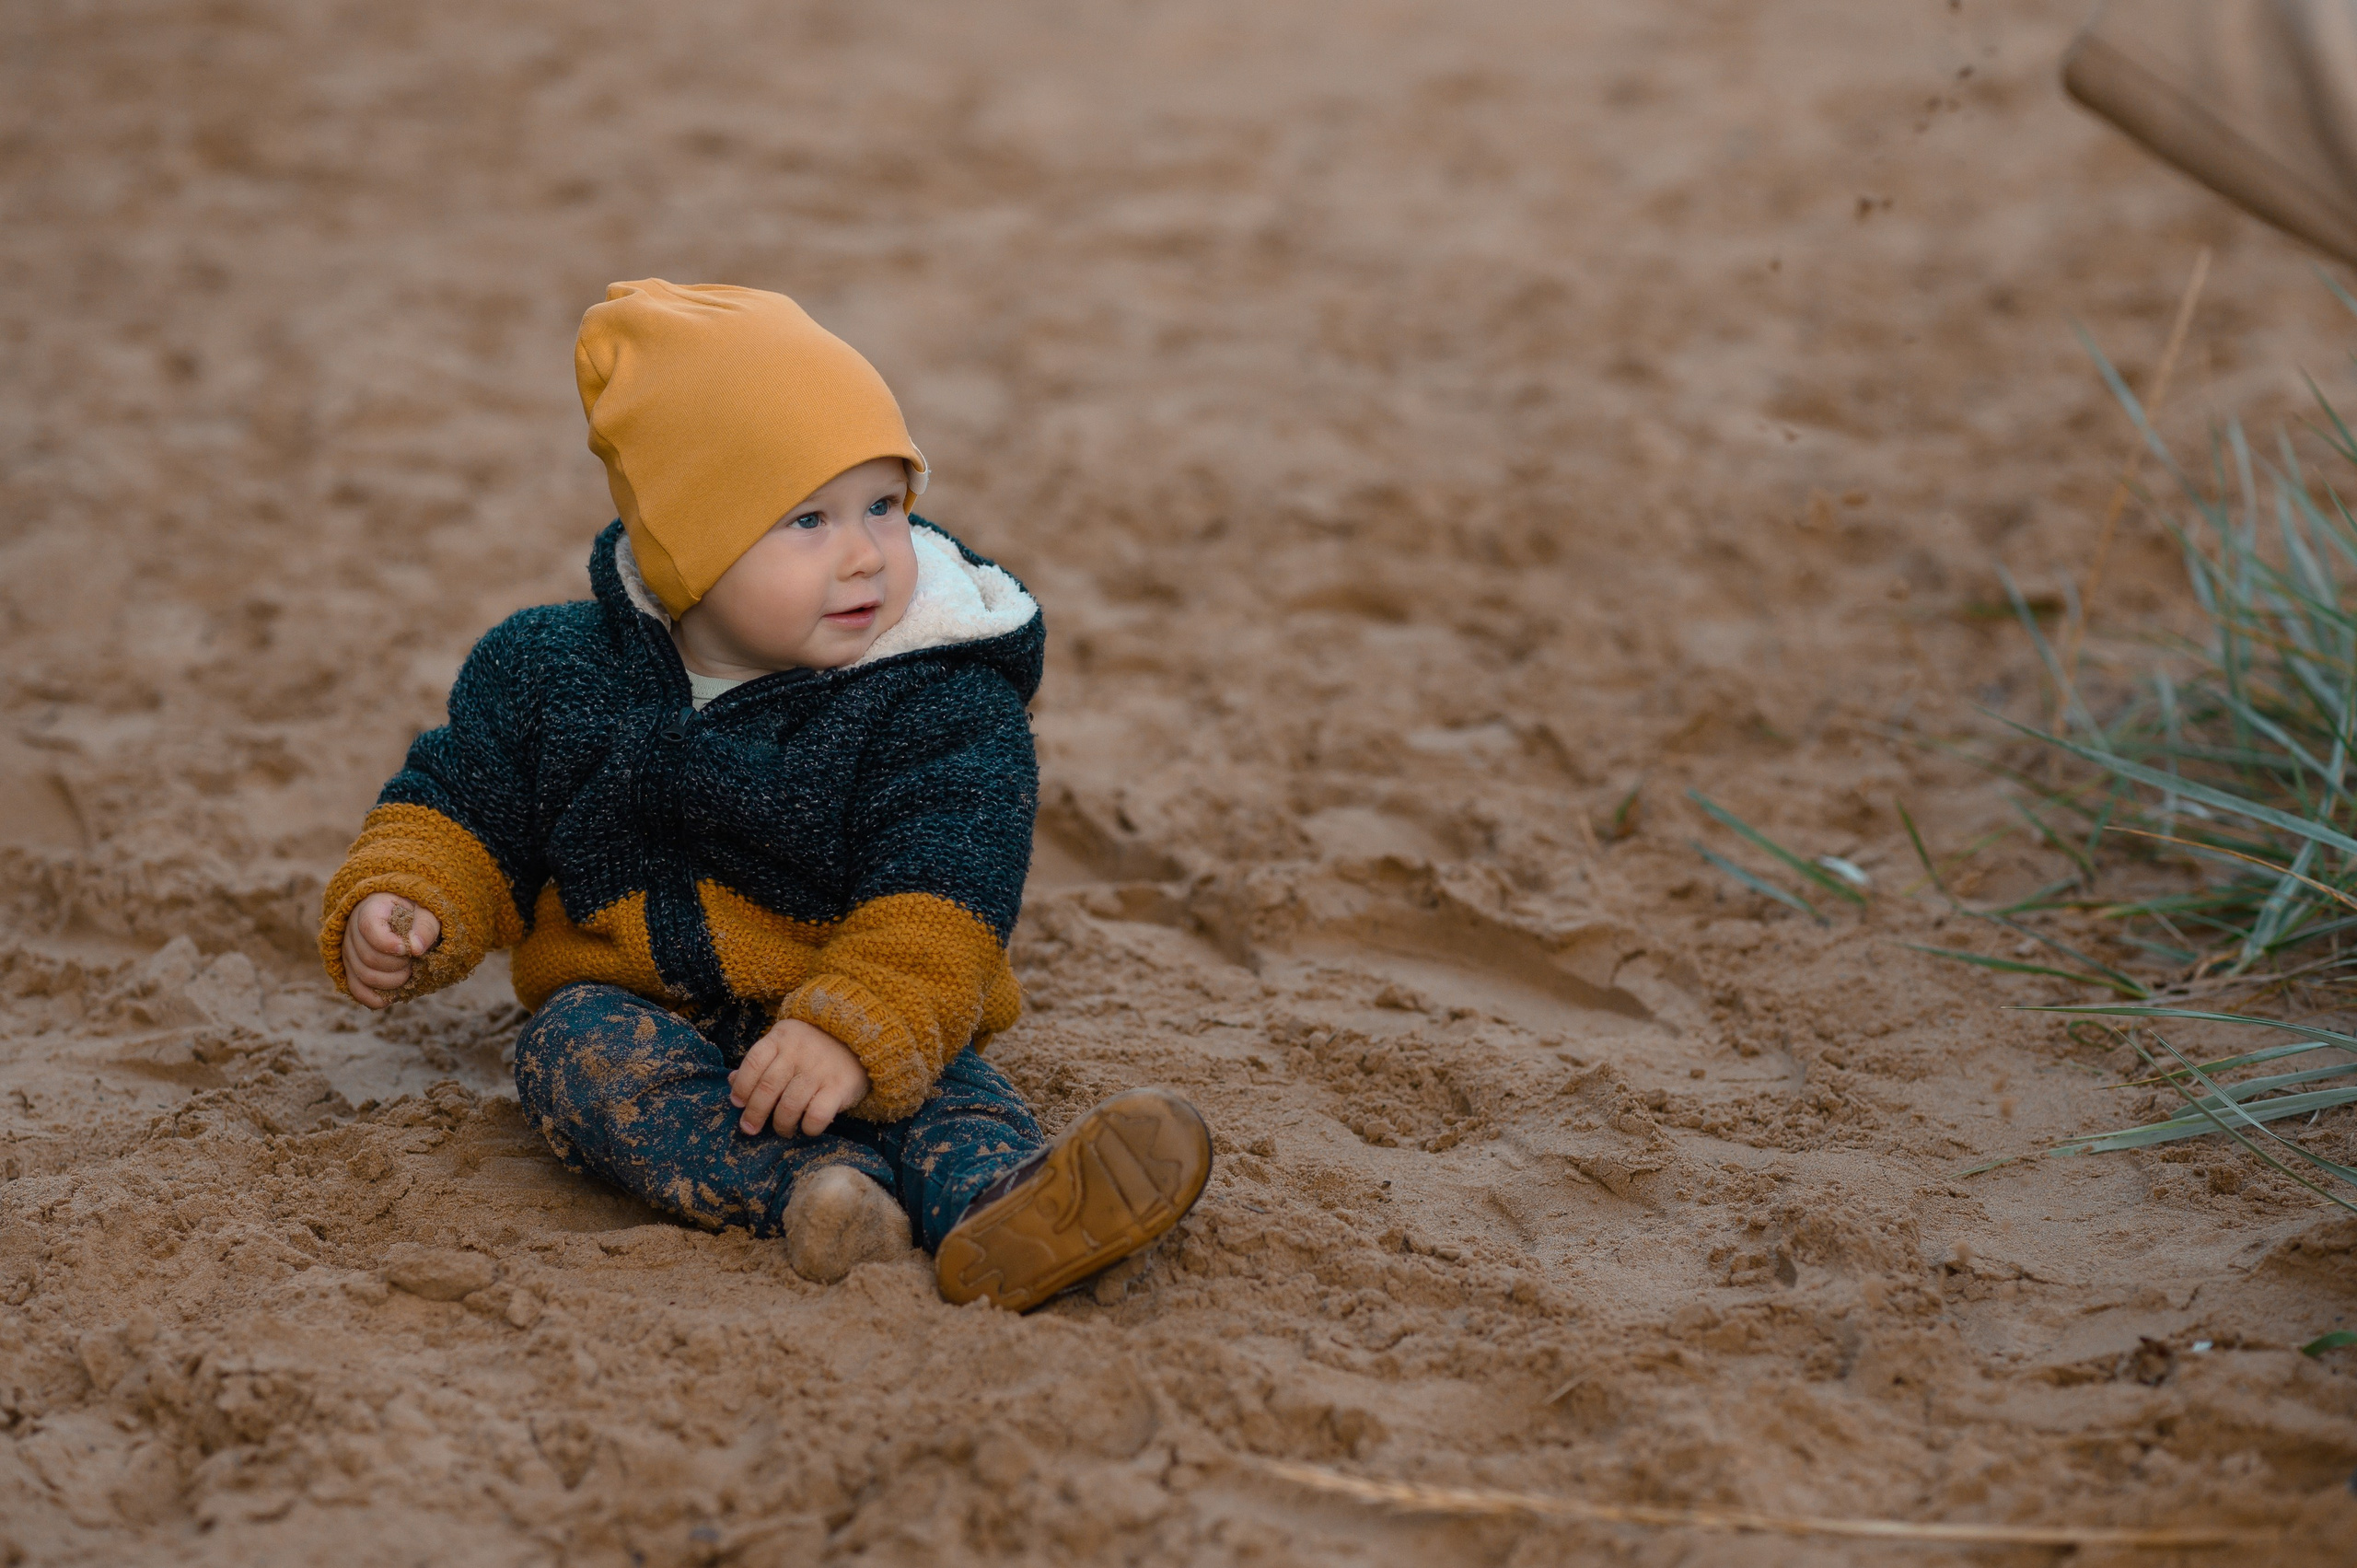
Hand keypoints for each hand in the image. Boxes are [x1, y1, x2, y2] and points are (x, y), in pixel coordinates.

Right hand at [341, 892, 438, 1008]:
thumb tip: (416, 948)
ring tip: (409, 971)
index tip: (409, 950)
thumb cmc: (417, 914)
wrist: (406, 919)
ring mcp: (348, 950)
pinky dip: (374, 998)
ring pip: (363, 976)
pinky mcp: (351, 969)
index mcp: (370, 908)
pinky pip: (356, 989)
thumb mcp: (427, 912)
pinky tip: (392, 997)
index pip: (369, 928)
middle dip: (397, 965)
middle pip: (368, 957)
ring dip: (392, 981)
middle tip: (414, 960)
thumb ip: (425, 926)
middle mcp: (352, 929)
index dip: (390, 944)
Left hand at [728, 1018, 870, 1136]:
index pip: (753, 1062)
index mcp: (782, 1038)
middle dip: (755, 1114)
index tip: (737, 1103)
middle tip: (750, 1128)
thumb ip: (761, 1062)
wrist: (860, 1038)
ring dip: (781, 1125)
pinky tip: (807, 1128)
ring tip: (782, 1130)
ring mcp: (820, 1069)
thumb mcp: (785, 1044)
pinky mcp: (840, 1086)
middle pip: (767, 1088)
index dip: (741, 1086)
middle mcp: (799, 1052)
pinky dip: (808, 1128)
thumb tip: (731, 1082)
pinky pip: (817, 1115)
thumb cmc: (814, 1046)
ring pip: (789, 1106)